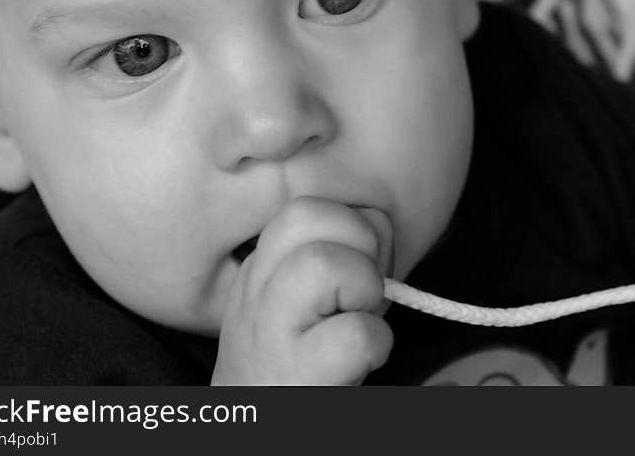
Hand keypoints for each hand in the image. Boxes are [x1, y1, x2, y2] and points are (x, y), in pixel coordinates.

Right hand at [211, 197, 392, 384]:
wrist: (257, 427)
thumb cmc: (296, 364)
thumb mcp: (299, 299)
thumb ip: (330, 254)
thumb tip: (379, 224)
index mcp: (260, 266)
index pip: (306, 206)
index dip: (351, 226)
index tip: (360, 264)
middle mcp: (255, 290)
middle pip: (310, 215)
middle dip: (360, 243)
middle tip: (363, 289)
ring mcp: (270, 332)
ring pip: (326, 264)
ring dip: (364, 289)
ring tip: (357, 319)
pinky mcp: (298, 375)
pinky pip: (357, 334)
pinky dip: (376, 342)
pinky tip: (362, 360)